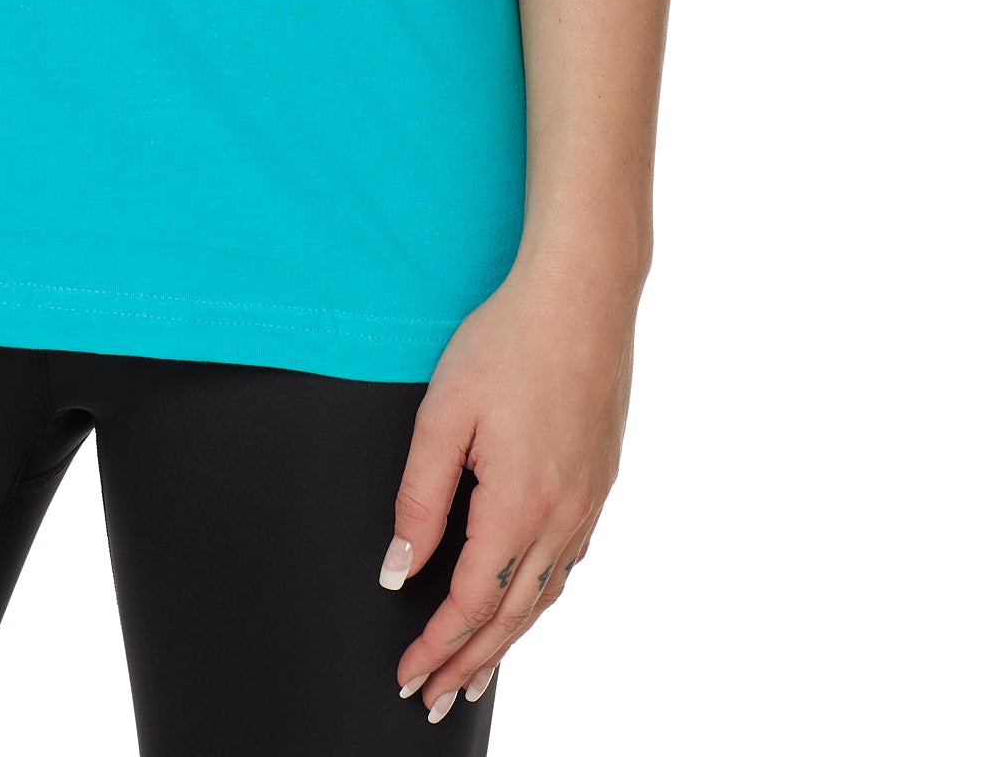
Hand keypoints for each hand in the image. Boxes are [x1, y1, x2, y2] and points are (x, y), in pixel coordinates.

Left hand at [380, 250, 637, 721]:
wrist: (583, 295)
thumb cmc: (505, 342)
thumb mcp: (444, 414)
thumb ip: (419, 499)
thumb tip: (399, 571)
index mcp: (518, 507)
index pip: (471, 604)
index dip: (436, 647)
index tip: (407, 678)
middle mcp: (562, 517)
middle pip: (512, 616)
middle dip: (469, 664)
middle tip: (434, 702)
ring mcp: (588, 501)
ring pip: (545, 595)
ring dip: (507, 640)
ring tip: (474, 671)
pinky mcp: (600, 480)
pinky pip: (568, 562)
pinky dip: (539, 598)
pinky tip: (523, 600)